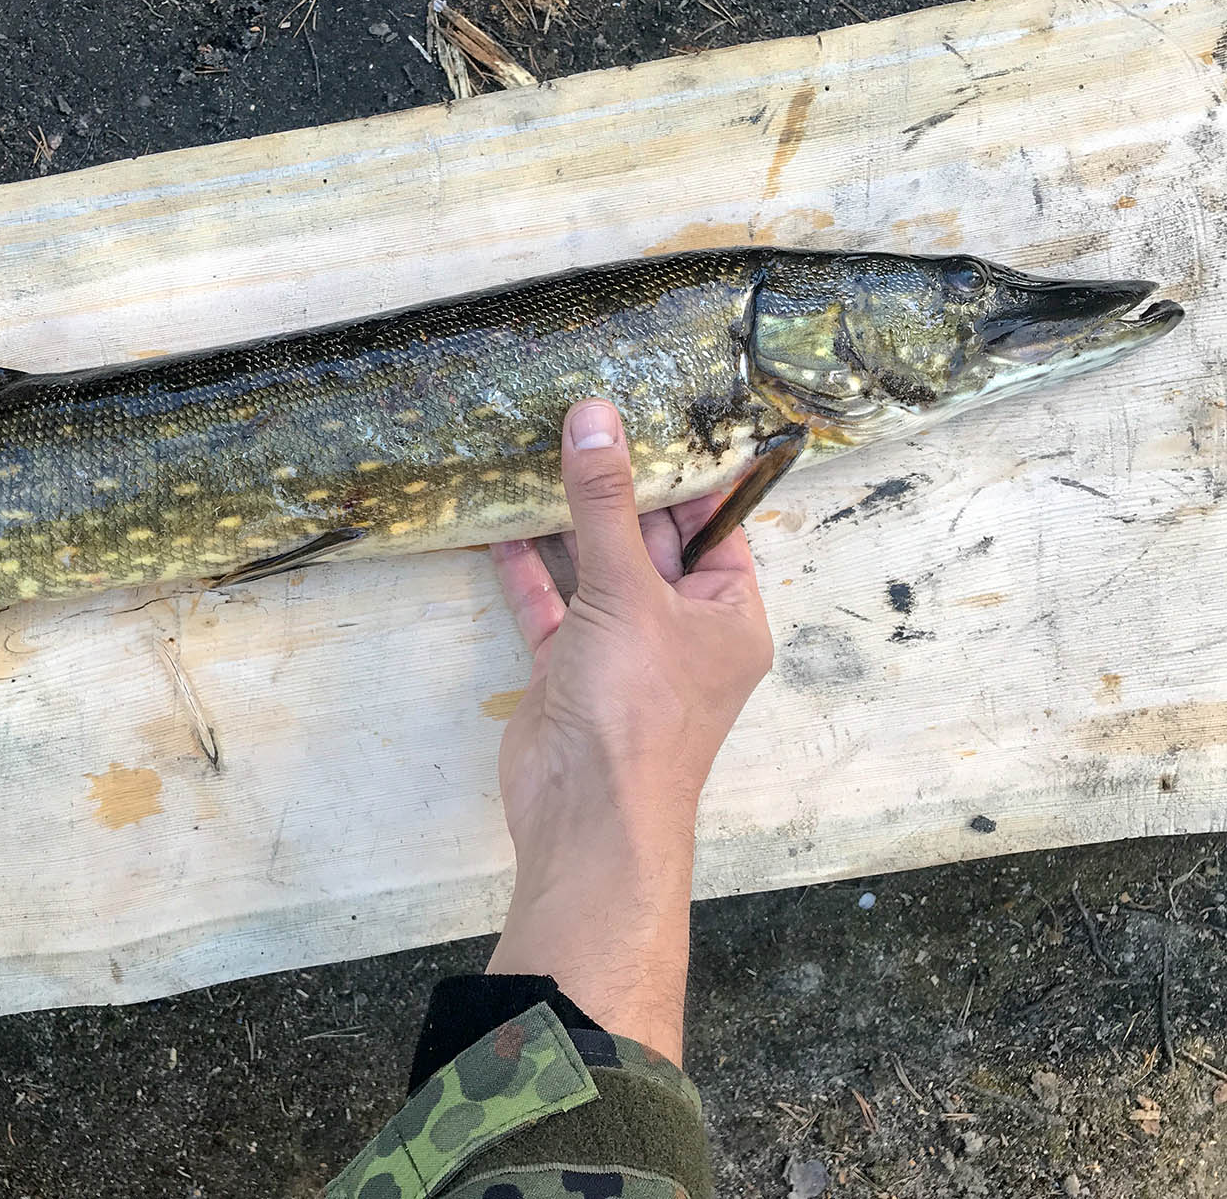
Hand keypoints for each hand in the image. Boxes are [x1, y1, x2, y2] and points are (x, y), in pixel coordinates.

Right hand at [484, 398, 773, 1060]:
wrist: (585, 815)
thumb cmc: (637, 707)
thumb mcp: (628, 590)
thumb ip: (604, 504)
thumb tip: (596, 417)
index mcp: (729, 613)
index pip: (716, 524)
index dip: (685, 469)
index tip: (650, 410)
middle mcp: (682, 628)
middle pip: (652, 541)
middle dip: (617, 488)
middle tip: (583, 415)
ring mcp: (623, 651)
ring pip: (596, 571)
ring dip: (567, 523)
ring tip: (537, 452)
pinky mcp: (570, 670)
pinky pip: (549, 606)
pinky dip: (526, 569)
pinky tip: (498, 523)